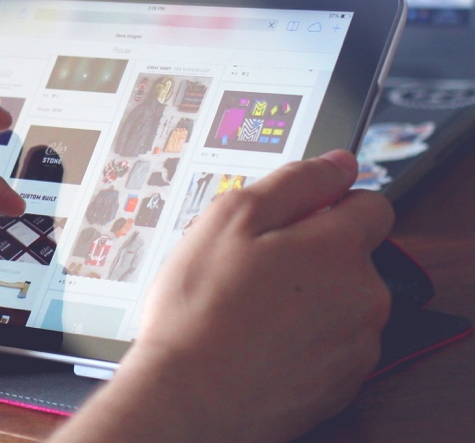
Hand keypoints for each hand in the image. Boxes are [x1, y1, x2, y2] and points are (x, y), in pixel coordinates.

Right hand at [55, 150, 393, 442]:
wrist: (191, 397)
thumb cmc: (200, 311)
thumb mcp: (228, 219)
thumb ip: (293, 183)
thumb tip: (337, 164)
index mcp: (339, 247)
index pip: (369, 202)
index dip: (326, 203)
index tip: (289, 219)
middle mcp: (364, 295)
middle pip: (353, 255)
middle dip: (312, 254)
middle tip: (251, 267)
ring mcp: (357, 344)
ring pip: (343, 302)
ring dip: (309, 298)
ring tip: (249, 308)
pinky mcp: (342, 383)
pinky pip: (332, 345)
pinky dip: (304, 340)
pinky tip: (260, 341)